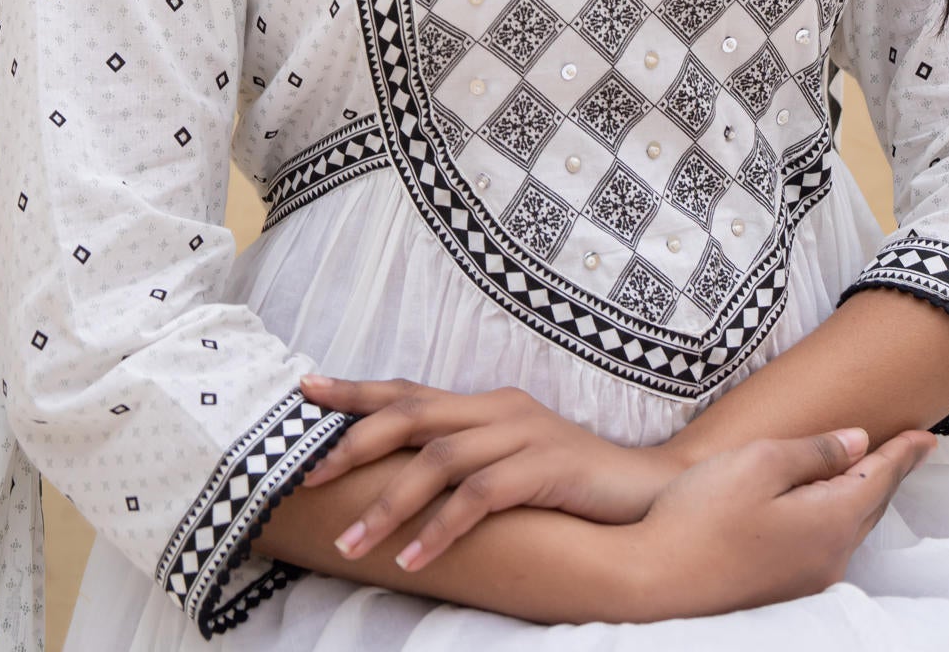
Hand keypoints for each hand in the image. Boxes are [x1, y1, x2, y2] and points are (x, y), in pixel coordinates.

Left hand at [294, 373, 682, 569]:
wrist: (645, 495)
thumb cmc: (569, 488)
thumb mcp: (508, 467)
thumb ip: (463, 466)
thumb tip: (396, 487)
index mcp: (485, 406)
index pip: (409, 391)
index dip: (355, 391)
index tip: (303, 390)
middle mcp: (499, 409)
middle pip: (413, 414)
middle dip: (355, 443)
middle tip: (309, 479)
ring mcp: (524, 434)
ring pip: (439, 460)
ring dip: (390, 505)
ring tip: (352, 545)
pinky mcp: (546, 468)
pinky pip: (481, 497)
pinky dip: (442, 528)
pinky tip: (415, 558)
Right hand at [612, 427, 936, 616]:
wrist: (652, 583)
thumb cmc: (701, 515)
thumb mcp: (759, 463)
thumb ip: (814, 452)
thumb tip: (857, 442)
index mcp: (830, 522)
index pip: (880, 476)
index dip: (904, 452)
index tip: (928, 436)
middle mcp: (828, 558)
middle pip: (870, 505)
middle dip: (890, 474)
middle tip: (911, 449)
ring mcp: (806, 580)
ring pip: (849, 528)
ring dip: (863, 496)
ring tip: (873, 471)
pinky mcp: (782, 591)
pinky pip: (827, 545)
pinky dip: (838, 517)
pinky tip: (826, 509)